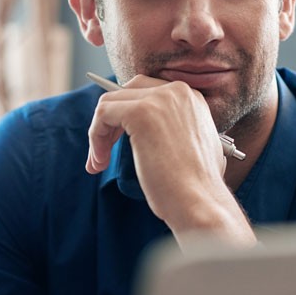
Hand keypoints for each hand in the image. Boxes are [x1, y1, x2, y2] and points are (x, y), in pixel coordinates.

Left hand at [86, 75, 254, 247]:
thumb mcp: (191, 145)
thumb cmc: (195, 186)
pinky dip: (95, 136)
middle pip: (126, 91)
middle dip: (111, 121)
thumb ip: (172, 127)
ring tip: (99, 162)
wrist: (201, 203)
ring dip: (99, 133)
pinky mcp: (140, 113)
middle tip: (104, 151)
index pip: (145, 92)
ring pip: (110, 102)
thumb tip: (146, 129)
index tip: (118, 142)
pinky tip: (100, 161)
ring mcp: (159, 99)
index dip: (125, 116)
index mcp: (190, 98)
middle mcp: (178, 91)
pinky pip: (102, 113)